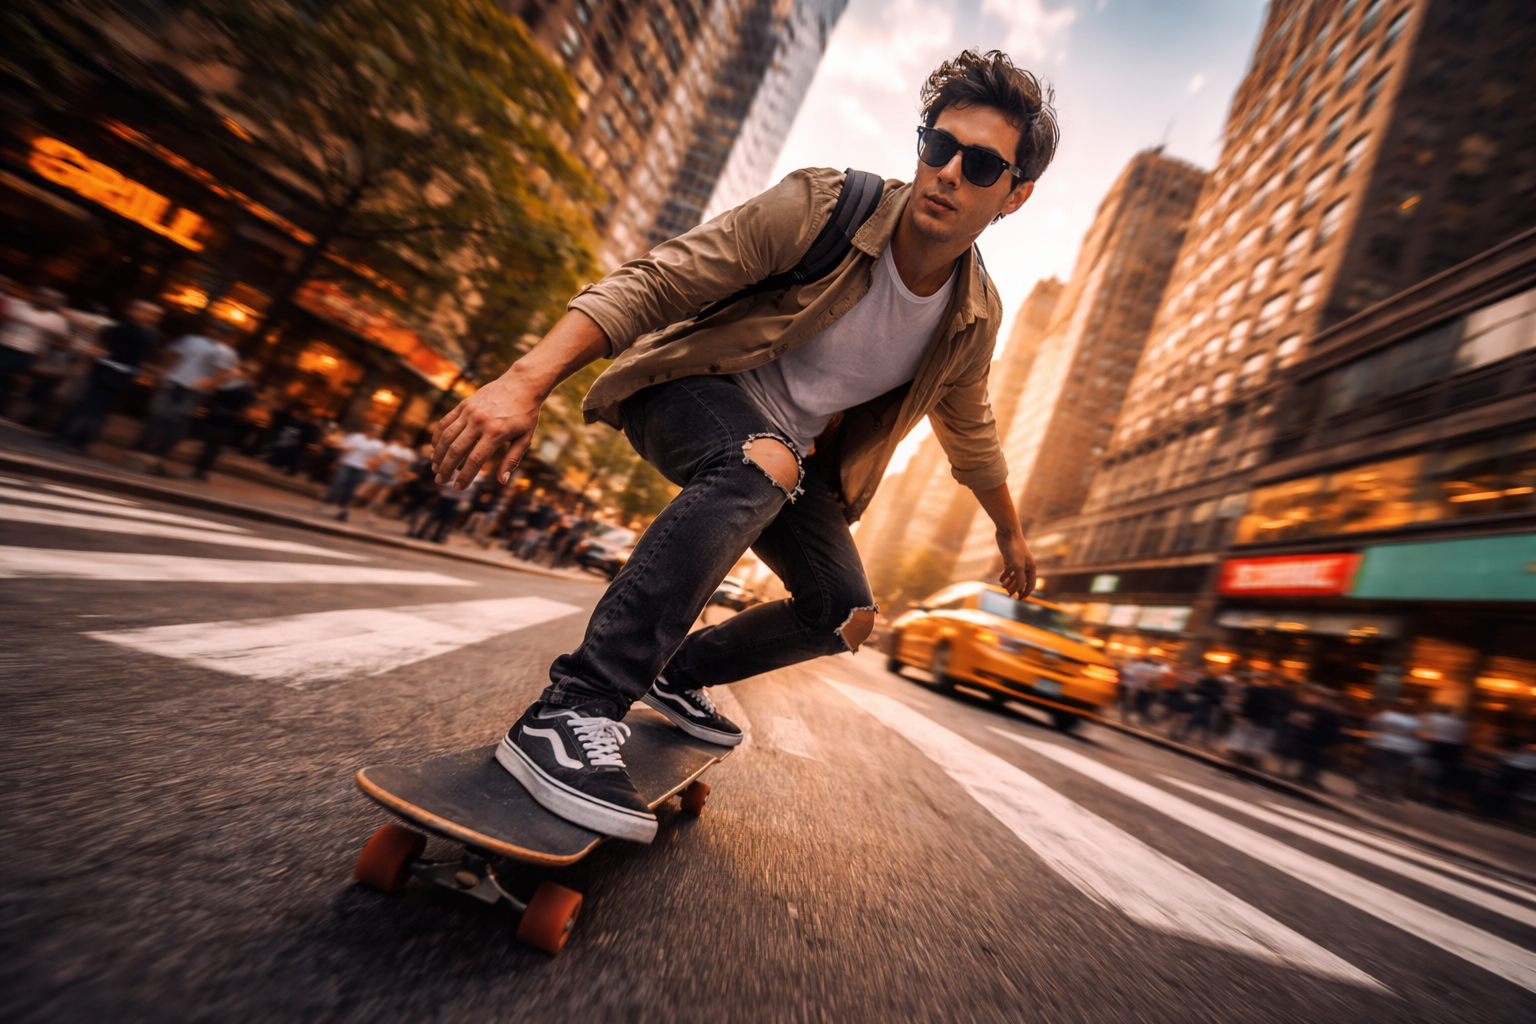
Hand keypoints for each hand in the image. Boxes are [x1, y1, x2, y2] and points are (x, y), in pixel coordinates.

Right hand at [432, 367, 543, 487]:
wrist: (522, 384)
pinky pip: (446, 422)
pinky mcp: (464, 404)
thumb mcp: (525, 438)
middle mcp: (479, 422)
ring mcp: (469, 412)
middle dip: (446, 468)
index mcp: (495, 433)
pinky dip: (438, 436)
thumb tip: (501, 480)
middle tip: (441, 481)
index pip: (474, 460)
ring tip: (435, 468)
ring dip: (439, 454)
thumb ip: (512, 459)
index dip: (465, 476)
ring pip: (447, 436)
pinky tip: (435, 448)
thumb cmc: (526, 414)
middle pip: (456, 450)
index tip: (459, 487)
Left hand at [995, 529, 1035, 598]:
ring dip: (1010, 583)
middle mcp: (1025, 566)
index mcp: (1031, 567)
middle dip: (1016, 588)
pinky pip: (1007, 571)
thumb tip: (1020, 590)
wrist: (1007, 534)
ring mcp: (1016, 563)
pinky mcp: (1008, 559)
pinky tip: (1001, 579)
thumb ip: (1020, 579)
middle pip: (1021, 581)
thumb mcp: (1017, 566)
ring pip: (1014, 577)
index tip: (1020, 600)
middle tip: (1009, 595)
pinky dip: (1004, 576)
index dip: (1026, 592)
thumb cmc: (1015, 549)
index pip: (1031, 583)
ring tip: (1004, 587)